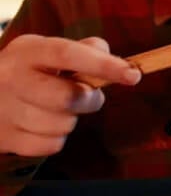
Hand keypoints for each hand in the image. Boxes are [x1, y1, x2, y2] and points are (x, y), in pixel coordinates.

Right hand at [0, 35, 140, 156]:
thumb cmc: (28, 71)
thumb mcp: (47, 51)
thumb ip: (85, 50)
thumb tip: (114, 60)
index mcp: (28, 51)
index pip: (68, 54)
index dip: (104, 65)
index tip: (134, 75)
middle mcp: (11, 78)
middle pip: (68, 97)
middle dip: (90, 100)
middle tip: (88, 95)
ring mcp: (4, 111)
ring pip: (62, 125)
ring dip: (70, 119)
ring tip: (55, 109)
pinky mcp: (4, 138)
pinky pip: (50, 145)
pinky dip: (55, 138)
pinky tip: (42, 125)